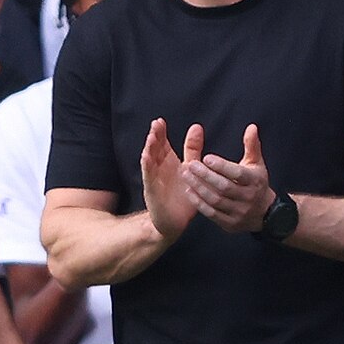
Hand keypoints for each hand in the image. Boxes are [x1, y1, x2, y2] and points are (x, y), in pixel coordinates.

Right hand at [140, 118, 199, 239]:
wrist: (174, 222)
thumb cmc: (182, 197)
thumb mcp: (191, 169)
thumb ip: (192, 149)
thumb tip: (196, 127)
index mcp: (169, 163)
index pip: (162, 144)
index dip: (161, 133)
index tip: (161, 121)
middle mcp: (160, 169)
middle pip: (155, 149)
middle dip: (155, 137)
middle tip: (156, 124)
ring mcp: (154, 180)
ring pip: (150, 160)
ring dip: (149, 148)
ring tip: (151, 136)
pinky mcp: (152, 191)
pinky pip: (149, 176)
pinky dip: (147, 165)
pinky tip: (147, 156)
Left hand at [181, 123, 275, 234]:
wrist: (265, 213)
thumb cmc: (256, 183)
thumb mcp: (256, 164)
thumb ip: (251, 146)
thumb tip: (251, 127)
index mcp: (255, 181)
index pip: (238, 174)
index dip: (221, 166)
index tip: (206, 157)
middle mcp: (249, 198)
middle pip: (224, 187)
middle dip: (205, 176)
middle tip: (189, 165)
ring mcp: (239, 212)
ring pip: (216, 200)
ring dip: (198, 188)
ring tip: (185, 175)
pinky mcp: (230, 224)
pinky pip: (211, 213)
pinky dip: (199, 202)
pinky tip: (189, 190)